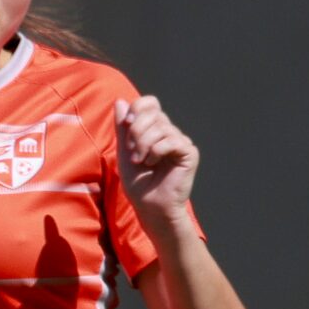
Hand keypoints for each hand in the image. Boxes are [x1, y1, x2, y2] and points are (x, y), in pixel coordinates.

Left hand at [114, 96, 197, 227]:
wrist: (150, 207)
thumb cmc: (138, 184)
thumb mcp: (124, 152)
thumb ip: (123, 127)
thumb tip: (120, 100)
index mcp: (154, 129)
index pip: (150, 103)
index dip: (137, 108)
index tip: (127, 124)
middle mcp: (169, 132)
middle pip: (153, 113)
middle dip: (136, 131)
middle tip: (133, 153)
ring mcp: (180, 141)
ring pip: (161, 127)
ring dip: (144, 145)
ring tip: (141, 162)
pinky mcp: (189, 152)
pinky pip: (172, 140)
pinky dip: (157, 150)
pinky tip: (153, 163)